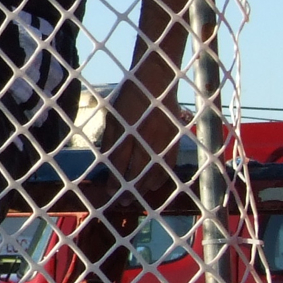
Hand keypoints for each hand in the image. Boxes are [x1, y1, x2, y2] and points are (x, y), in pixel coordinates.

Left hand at [97, 78, 182, 204]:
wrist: (157, 80)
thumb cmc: (130, 96)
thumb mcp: (113, 115)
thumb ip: (110, 139)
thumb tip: (107, 161)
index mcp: (128, 131)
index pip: (120, 163)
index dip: (115, 180)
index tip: (110, 192)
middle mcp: (146, 138)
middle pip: (137, 171)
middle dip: (129, 189)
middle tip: (123, 202)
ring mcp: (163, 139)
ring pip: (154, 171)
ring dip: (145, 187)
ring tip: (137, 198)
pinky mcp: (175, 138)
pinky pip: (170, 164)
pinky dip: (162, 177)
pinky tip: (154, 185)